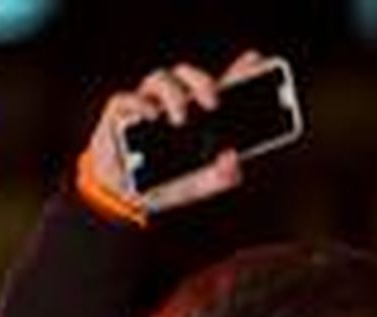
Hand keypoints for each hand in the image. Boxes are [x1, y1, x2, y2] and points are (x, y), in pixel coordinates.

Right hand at [77, 52, 276, 217]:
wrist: (126, 195)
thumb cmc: (168, 182)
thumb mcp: (201, 184)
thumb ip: (221, 176)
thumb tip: (233, 160)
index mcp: (197, 115)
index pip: (219, 88)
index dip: (238, 72)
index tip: (255, 61)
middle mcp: (172, 102)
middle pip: (187, 75)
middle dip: (202, 82)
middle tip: (213, 103)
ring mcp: (146, 103)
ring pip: (159, 79)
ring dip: (173, 95)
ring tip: (181, 118)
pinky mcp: (120, 113)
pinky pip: (126, 99)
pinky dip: (139, 104)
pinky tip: (151, 116)